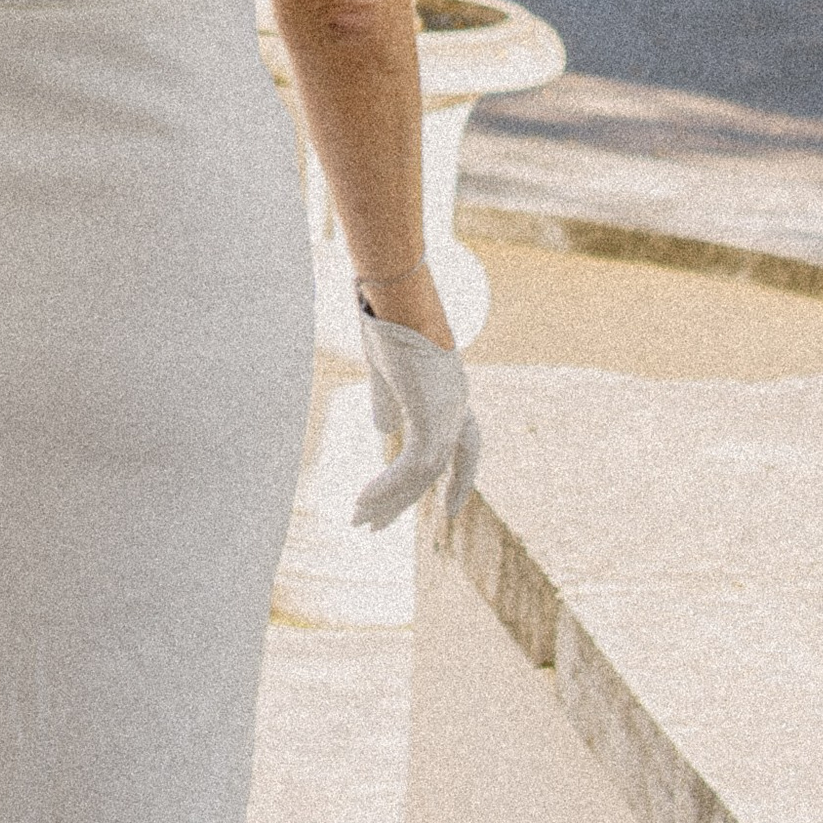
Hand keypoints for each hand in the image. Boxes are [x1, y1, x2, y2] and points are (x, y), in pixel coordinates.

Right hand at [352, 305, 479, 532]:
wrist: (397, 294)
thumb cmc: (390, 317)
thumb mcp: (387, 368)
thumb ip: (389, 399)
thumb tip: (384, 429)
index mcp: (454, 394)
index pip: (467, 447)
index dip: (461, 480)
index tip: (448, 510)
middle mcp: (458, 408)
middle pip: (439, 469)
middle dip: (408, 501)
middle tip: (377, 529)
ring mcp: (448, 414)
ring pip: (422, 476)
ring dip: (388, 499)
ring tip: (356, 518)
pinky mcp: (430, 418)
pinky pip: (410, 468)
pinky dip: (385, 487)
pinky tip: (361, 501)